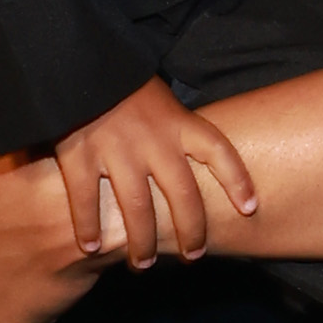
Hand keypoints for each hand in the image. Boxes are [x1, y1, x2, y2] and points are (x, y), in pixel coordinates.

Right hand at [50, 75, 262, 269]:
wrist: (73, 57)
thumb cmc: (120, 79)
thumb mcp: (159, 96)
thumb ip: (173, 126)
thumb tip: (192, 159)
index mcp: (178, 121)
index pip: (220, 152)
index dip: (238, 181)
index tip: (250, 207)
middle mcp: (154, 139)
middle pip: (183, 196)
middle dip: (191, 231)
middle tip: (194, 256)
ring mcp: (117, 149)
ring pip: (138, 209)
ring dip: (142, 242)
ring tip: (143, 264)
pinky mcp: (79, 154)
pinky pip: (87, 200)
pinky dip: (88, 227)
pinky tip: (91, 248)